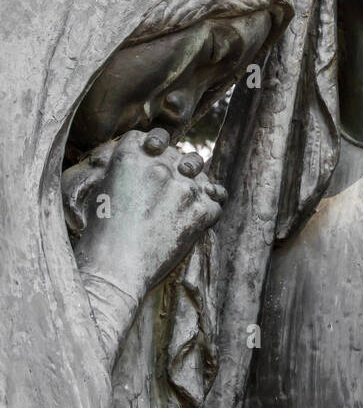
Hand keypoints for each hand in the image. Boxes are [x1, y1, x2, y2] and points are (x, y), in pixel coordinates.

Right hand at [70, 128, 225, 305]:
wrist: (113, 270)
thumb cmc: (100, 236)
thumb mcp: (103, 190)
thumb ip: (128, 170)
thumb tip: (146, 162)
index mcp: (131, 155)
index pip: (155, 137)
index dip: (157, 148)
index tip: (155, 159)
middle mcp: (160, 165)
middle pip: (181, 155)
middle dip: (178, 169)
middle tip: (170, 189)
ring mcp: (184, 186)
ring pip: (202, 175)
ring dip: (196, 185)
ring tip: (185, 202)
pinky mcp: (201, 210)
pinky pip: (216, 202)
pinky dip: (208, 211)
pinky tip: (196, 221)